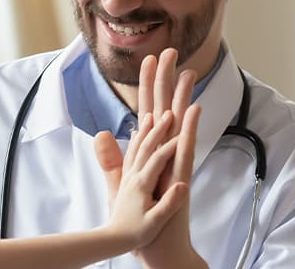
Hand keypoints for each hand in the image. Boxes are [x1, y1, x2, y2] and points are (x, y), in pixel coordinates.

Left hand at [95, 49, 206, 267]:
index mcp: (150, 150)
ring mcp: (174, 162)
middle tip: (169, 51)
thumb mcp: (121, 181)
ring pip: (179, 122)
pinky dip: (190, 128)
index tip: (147, 60)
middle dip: (165, 80)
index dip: (146, 87)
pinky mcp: (180, 176)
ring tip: (188, 70)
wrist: (156, 243)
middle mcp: (165, 151)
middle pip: (165, 108)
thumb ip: (111, 158)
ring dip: (183, 96)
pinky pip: (185, 148)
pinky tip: (192, 108)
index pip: (148, 110)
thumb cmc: (141, 215)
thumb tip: (102, 133)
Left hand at [99, 111, 188, 248]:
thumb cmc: (136, 234)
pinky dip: (136, 141)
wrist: (115, 239)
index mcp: (142, 184)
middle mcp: (134, 176)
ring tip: (152, 114)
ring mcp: (129, 177)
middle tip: (168, 112)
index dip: (169, 145)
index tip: (182, 131)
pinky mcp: (128, 180)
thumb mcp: (155, 222)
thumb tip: (183, 186)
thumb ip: (168, 204)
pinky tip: (136, 133)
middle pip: (146, 147)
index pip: (157, 160)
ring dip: (145, 130)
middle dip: (157, 129)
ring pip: (137, 148)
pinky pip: (132, 155)